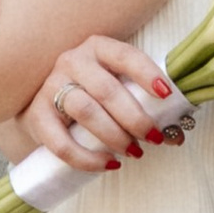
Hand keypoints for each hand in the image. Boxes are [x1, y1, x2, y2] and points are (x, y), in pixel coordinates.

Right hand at [17, 35, 181, 173]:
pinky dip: (86, 157)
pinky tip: (107, 164)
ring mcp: (51, 86)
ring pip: (86, 111)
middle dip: (135, 118)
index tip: (167, 95)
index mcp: (98, 48)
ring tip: (134, 153)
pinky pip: (61, 142)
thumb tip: (177, 133)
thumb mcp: (115, 84)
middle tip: (154, 138)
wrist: (44, 103)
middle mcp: (73, 61)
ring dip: (114, 136)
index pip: (126, 56)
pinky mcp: (36, 115)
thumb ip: (142, 101)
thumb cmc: (92, 93)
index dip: (147, 74)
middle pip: (107, 90)